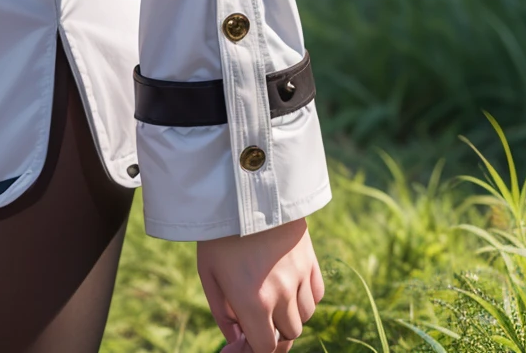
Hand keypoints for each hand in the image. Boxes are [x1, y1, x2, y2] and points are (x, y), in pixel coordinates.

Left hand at [197, 217, 323, 351]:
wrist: (244, 187)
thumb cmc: (220, 232)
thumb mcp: (209, 273)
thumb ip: (223, 314)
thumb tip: (236, 341)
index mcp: (252, 302)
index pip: (265, 348)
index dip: (255, 351)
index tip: (244, 343)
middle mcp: (281, 294)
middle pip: (287, 336)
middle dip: (272, 334)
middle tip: (257, 323)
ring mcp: (299, 276)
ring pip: (304, 318)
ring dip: (289, 317)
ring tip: (271, 300)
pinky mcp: (310, 259)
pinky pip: (316, 295)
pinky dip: (305, 298)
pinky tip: (290, 288)